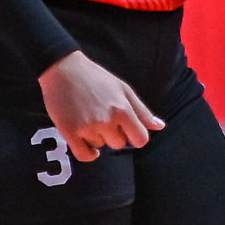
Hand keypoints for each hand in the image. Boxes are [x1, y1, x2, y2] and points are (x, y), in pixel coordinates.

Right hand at [38, 51, 163, 161]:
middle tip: (103, 118)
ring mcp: (88, 127)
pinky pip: (84, 155)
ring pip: (100, 146)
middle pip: (119, 144)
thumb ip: (142, 111)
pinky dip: (88, 153)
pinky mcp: (69, 132)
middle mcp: (107, 120)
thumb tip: (160, 127)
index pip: (140, 139)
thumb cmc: (96, 77)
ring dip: (97, 137)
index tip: (126, 130)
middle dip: (114, 134)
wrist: (63, 69)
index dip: (134, 136)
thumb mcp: (124, 89)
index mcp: (123, 110)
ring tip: (89, 118)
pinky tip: (86, 143)